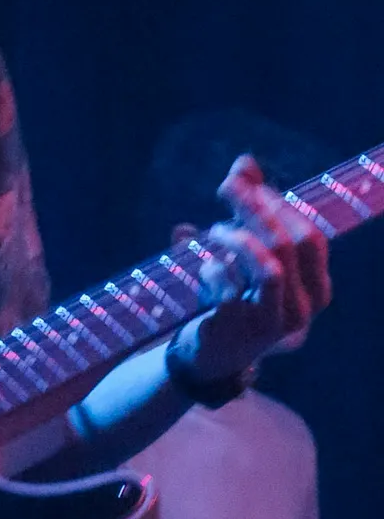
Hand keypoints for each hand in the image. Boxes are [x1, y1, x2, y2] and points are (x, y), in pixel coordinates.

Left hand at [173, 156, 330, 382]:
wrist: (207, 357)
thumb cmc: (231, 297)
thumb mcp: (242, 252)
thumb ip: (248, 208)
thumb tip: (245, 162)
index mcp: (314, 288)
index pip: (310, 236)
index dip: (279, 205)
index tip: (247, 183)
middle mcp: (304, 308)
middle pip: (293, 243)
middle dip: (259, 208)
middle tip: (226, 187)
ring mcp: (274, 323)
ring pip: (271, 265)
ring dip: (239, 237)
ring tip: (214, 229)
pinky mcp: (241, 332)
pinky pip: (230, 288)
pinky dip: (213, 269)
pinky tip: (203, 268)